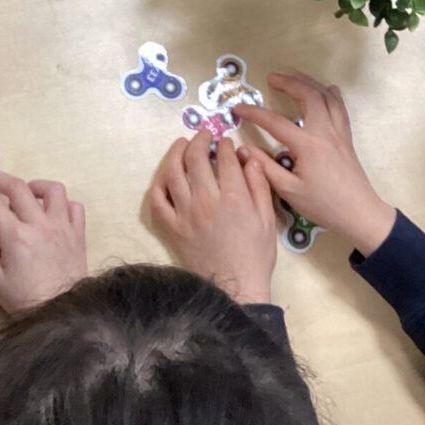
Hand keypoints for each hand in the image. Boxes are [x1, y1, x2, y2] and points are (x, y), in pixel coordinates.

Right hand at [0, 169, 87, 314]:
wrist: (62, 314)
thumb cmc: (24, 299)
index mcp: (15, 236)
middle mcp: (40, 224)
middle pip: (16, 187)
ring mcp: (62, 226)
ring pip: (52, 189)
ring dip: (33, 185)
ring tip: (22, 192)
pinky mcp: (77, 234)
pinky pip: (74, 207)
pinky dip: (61, 203)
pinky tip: (49, 211)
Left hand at [147, 134, 277, 305]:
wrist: (235, 287)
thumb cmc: (255, 255)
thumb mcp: (266, 219)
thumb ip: (258, 186)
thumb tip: (248, 157)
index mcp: (233, 198)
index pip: (225, 159)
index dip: (224, 145)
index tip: (225, 142)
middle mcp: (205, 201)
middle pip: (195, 159)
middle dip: (200, 141)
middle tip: (203, 136)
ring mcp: (184, 214)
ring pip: (173, 173)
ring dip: (176, 153)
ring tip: (181, 144)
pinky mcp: (171, 228)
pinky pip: (157, 200)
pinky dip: (159, 183)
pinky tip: (166, 175)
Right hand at [234, 73, 395, 255]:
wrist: (359, 213)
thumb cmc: (323, 204)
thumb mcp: (289, 191)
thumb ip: (265, 167)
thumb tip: (243, 149)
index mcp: (307, 145)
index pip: (274, 122)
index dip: (254, 113)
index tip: (237, 108)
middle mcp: (324, 132)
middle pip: (308, 96)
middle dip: (289, 83)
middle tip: (272, 78)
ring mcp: (338, 133)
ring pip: (327, 97)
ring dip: (310, 83)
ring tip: (295, 76)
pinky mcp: (346, 138)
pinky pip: (340, 108)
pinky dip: (331, 94)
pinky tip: (327, 89)